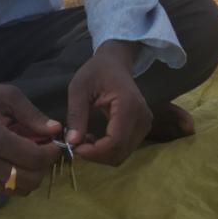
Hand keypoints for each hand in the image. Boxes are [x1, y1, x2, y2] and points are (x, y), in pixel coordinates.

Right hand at [0, 84, 61, 194]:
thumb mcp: (5, 96)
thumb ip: (32, 114)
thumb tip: (55, 130)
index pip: (34, 157)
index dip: (52, 152)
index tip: (55, 142)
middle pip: (31, 178)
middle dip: (44, 165)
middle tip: (44, 149)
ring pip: (22, 189)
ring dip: (34, 175)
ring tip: (31, 156)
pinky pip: (9, 191)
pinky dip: (21, 180)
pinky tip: (19, 163)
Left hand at [65, 40, 152, 165]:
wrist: (115, 63)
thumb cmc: (97, 71)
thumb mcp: (79, 88)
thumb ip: (76, 115)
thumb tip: (72, 142)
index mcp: (128, 105)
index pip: (115, 142)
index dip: (94, 152)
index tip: (74, 147)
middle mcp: (142, 118)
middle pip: (120, 153)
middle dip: (96, 155)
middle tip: (76, 144)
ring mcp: (145, 124)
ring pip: (123, 154)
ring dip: (101, 154)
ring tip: (84, 140)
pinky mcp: (143, 128)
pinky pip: (125, 148)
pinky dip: (108, 150)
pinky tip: (95, 139)